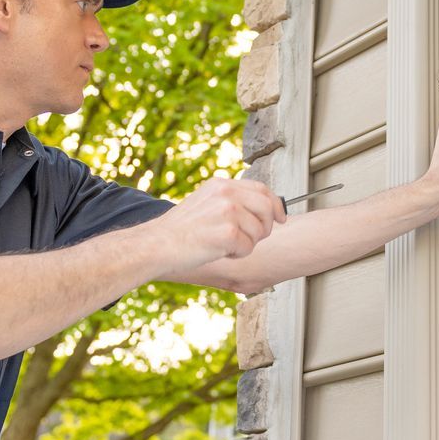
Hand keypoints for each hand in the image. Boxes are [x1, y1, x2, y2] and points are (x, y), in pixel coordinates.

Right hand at [148, 176, 287, 273]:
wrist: (157, 244)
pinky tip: (219, 251)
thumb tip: (262, 209)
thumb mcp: (204, 203)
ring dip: (247, 244)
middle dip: (265, 227)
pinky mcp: (228, 232)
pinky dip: (238, 254)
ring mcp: (228, 211)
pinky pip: (249, 247)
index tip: (280, 218)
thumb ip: (230, 201)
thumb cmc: (179, 231)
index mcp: (221, 184)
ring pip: (259, 231)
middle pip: (267, 208)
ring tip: (223, 245)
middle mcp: (226, 193)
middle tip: (250, 239)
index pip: (261, 188)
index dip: (275, 205)